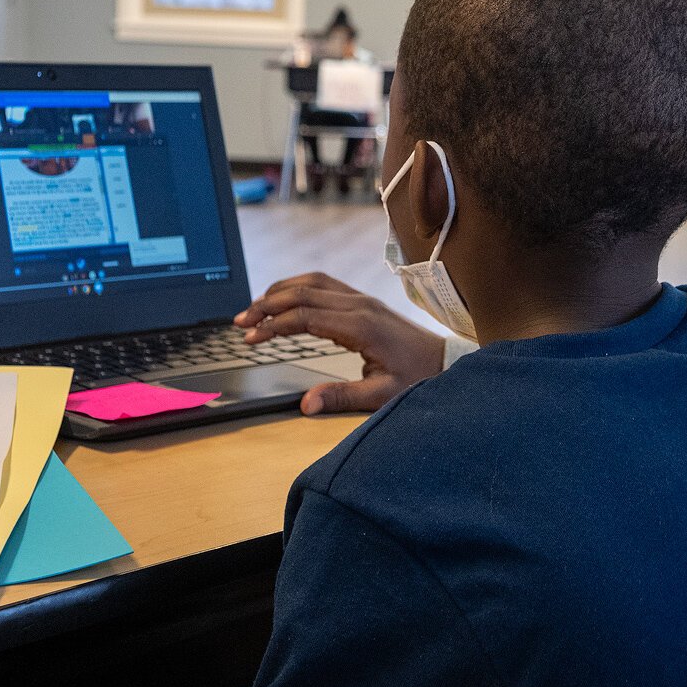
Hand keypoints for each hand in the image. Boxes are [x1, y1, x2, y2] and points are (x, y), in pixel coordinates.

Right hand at [235, 272, 445, 415]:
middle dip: (267, 305)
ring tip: (254, 309)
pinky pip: (323, 283)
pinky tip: (282, 299)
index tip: (251, 338)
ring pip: (311, 282)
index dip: (274, 326)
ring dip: (279, 291)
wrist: (444, 362)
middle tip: (241, 322)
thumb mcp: (381, 395)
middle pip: (302, 293)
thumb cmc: (416, 378)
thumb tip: (305, 404)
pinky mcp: (361, 300)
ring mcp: (361, 298)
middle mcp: (359, 305)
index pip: (305, 316)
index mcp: (361, 326)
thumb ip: (341, 397)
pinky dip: (296, 287)